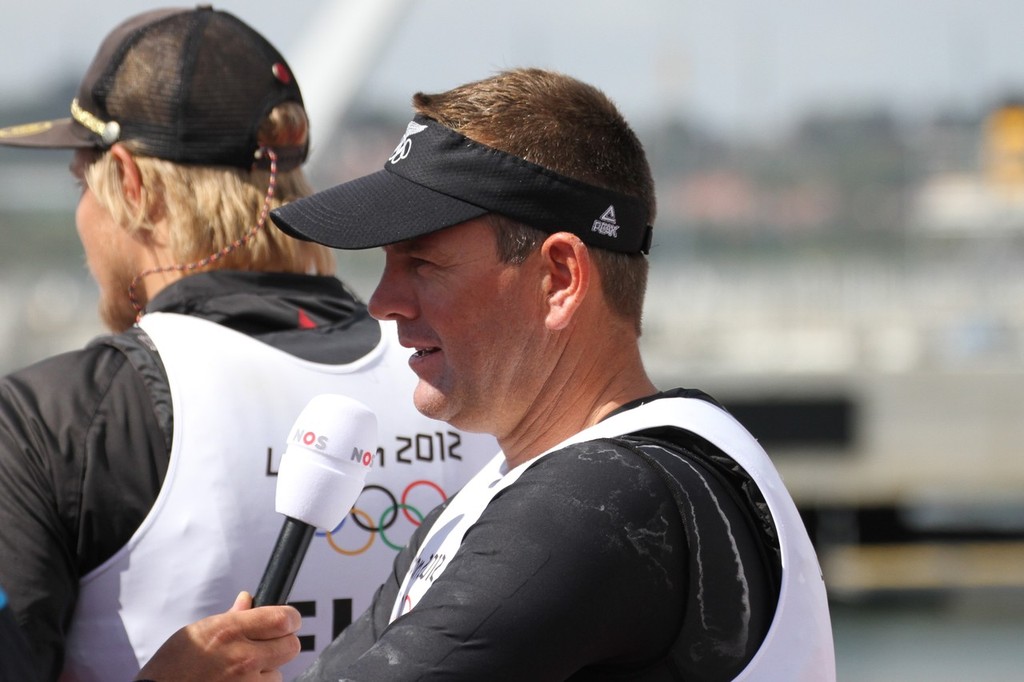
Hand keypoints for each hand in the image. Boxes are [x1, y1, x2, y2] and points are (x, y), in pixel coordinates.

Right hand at [134, 591, 300, 680]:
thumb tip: (248, 600)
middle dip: (283, 643)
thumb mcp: (198, 631)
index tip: (288, 619)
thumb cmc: (172, 667)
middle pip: (291, 646)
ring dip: (267, 669)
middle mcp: (242, 658)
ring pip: (279, 672)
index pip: (283, 619)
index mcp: (230, 632)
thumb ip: (231, 617)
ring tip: (241, 669)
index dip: (290, 618)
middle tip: (268, 643)